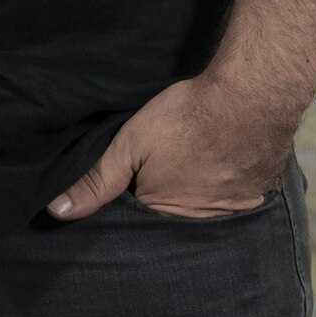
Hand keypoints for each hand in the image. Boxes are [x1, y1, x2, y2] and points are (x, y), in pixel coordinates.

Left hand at [47, 70, 306, 222]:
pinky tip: (225, 159)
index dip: (137, 186)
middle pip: (174, 208)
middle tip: (173, 159)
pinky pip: (237, 196)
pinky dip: (229, 182)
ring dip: (201, 187)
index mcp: (163, 210)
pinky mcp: (258, 194)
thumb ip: (96, 178)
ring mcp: (233, 208)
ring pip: (206, 203)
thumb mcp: (130, 143)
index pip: (141, 209)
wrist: (251, 97)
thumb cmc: (185, 117)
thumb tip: (57, 212)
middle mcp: (199, 220)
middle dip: (169, 192)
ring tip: (197, 158)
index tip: (140, 167)